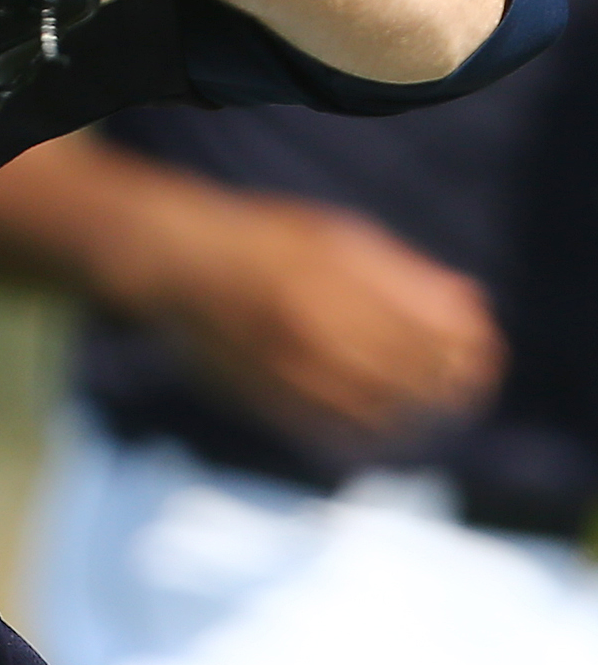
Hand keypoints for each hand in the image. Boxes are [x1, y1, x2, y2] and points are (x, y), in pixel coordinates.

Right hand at [118, 190, 504, 453]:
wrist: (180, 264)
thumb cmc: (265, 240)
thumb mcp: (338, 235)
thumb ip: (404, 271)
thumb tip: (471, 300)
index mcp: (341, 280)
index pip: (432, 331)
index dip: (469, 349)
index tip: (484, 354)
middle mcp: (316, 326)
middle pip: (411, 374)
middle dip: (450, 384)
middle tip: (465, 386)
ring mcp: (289, 366)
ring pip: (379, 410)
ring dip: (414, 411)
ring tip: (426, 404)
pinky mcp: (267, 396)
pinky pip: (334, 429)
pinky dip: (368, 428)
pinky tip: (378, 416)